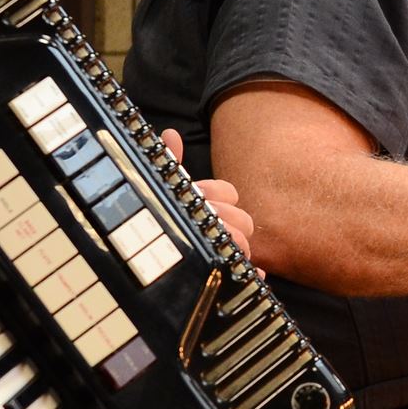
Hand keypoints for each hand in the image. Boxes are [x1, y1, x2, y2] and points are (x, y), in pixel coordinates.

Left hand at [163, 128, 255, 261]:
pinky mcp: (231, 275)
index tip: (201, 195)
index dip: (216, 192)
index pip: (227, 192)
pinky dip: (255, 274)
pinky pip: (252, 274)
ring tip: (218, 246)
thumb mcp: (167, 193)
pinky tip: (253, 273)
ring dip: (236, 245)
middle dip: (226, 218)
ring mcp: (228, 251)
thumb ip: (170, 163)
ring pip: (246, 245)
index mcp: (211, 205)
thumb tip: (170, 134)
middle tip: (208, 222)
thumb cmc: (163, 224)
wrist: (152, 263)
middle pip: (243, 219)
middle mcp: (224, 227)